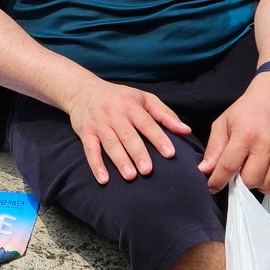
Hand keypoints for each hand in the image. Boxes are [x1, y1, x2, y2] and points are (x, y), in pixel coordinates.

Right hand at [64, 78, 193, 184]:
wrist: (83, 90)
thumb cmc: (119, 97)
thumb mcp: (144, 98)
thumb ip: (165, 114)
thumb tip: (186, 130)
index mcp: (131, 107)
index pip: (147, 124)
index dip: (158, 138)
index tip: (170, 153)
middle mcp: (115, 115)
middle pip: (128, 136)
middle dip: (138, 153)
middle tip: (148, 170)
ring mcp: (99, 125)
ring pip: (110, 144)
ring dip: (120, 161)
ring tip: (130, 176)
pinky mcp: (85, 133)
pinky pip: (90, 150)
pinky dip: (96, 165)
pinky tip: (103, 179)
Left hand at [198, 73, 269, 193]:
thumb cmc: (247, 109)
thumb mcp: (224, 122)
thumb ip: (214, 147)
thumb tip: (205, 170)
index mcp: (245, 135)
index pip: (228, 167)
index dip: (217, 181)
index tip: (211, 187)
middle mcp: (265, 146)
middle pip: (249, 180)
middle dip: (238, 183)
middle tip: (234, 174)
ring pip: (266, 184)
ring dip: (254, 184)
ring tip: (248, 173)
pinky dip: (269, 185)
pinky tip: (262, 177)